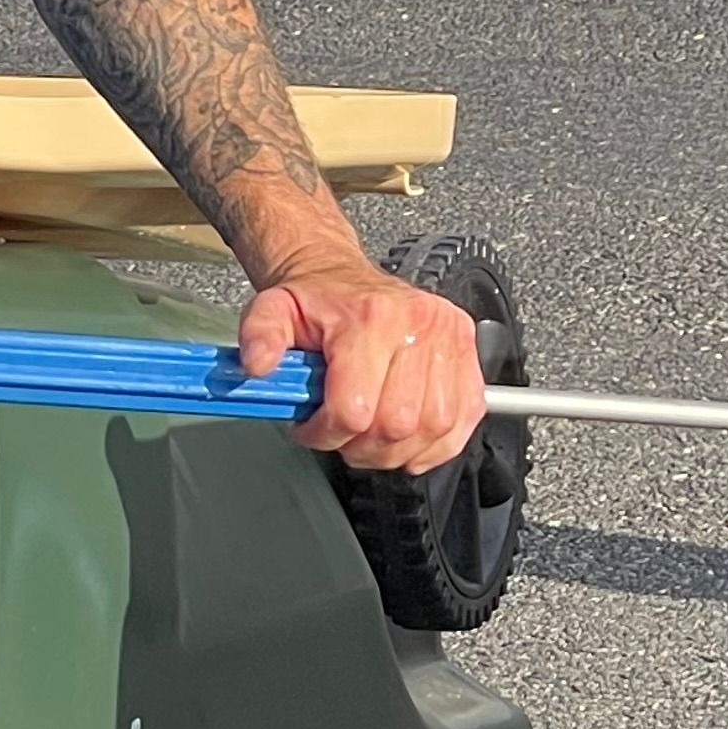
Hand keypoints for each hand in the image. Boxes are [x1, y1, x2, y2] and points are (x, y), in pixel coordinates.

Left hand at [236, 261, 485, 477]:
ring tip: (372, 436)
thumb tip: (258, 365)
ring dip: (398, 449)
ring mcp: (449, 342)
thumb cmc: (317, 302)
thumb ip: (259, 335)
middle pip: (396, 427)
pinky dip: (437, 443)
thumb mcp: (273, 308)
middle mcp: (418, 326)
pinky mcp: (469, 358)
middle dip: (361, 446)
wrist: (345, 279)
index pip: (355, 409)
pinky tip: (409, 438)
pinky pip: (463, 421)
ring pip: (432, 430)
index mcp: (371, 317)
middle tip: (342, 434)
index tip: (314, 429)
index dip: (329, 433)